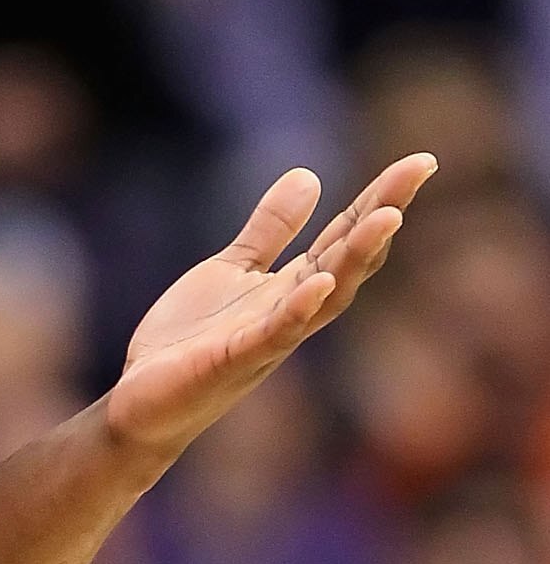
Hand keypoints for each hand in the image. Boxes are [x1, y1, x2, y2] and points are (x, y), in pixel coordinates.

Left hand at [104, 154, 436, 465]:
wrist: (142, 401)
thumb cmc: (190, 339)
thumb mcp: (232, 270)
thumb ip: (271, 230)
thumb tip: (310, 175)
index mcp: (292, 287)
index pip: (345, 238)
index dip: (380, 200)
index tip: (420, 162)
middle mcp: (291, 312)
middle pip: (348, 261)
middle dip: (382, 217)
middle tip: (417, 172)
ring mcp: (266, 339)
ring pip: (324, 298)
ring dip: (355, 258)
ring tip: (387, 217)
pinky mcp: (231, 361)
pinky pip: (273, 335)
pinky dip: (298, 310)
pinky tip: (318, 281)